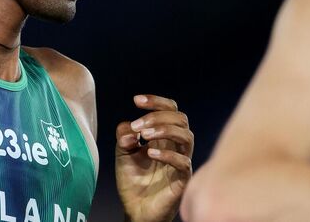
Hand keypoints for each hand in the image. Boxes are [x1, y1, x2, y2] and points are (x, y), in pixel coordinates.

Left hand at [115, 95, 193, 221]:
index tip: (136, 101)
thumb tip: (130, 127)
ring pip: (187, 136)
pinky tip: (150, 154)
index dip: (156, 102)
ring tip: (144, 136)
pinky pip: (184, 162)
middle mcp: (175, 146)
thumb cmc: (133, 181)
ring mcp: (181, 162)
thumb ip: (124, 136)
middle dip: (157, 116)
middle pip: (180, 118)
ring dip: (164, 130)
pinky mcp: (182, 180)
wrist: (136, 210)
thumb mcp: (123, 153)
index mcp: (163, 137)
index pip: (170, 110)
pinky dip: (168, 154)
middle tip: (137, 126)